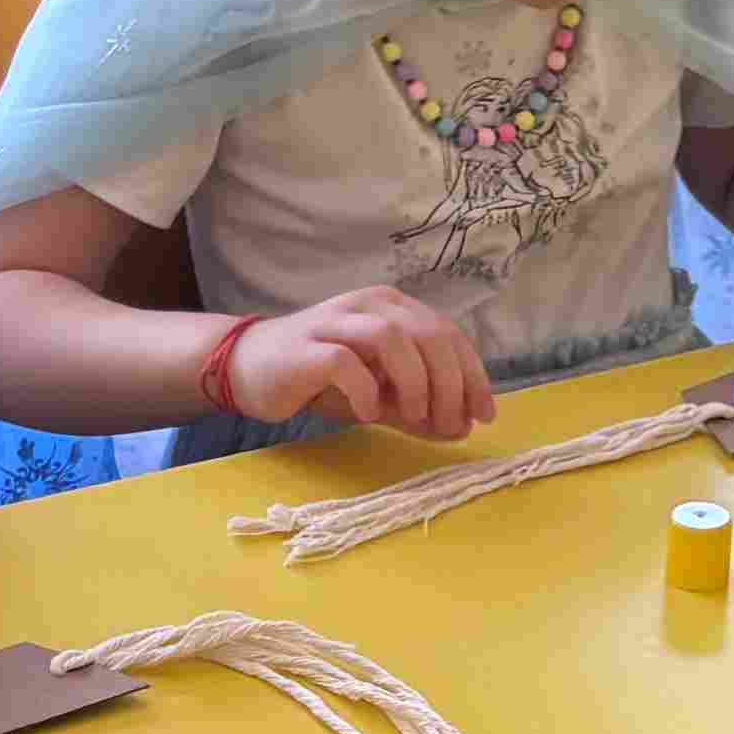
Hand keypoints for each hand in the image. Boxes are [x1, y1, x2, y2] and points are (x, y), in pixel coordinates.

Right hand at [228, 287, 495, 440]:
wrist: (250, 369)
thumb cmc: (321, 379)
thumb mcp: (379, 395)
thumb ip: (418, 409)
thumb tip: (461, 428)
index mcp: (393, 308)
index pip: (448, 334)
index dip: (473, 375)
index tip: (483, 414)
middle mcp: (368, 305)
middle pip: (428, 333)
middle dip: (450, 383)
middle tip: (450, 423)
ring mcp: (335, 322)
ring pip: (392, 338)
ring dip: (414, 381)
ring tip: (414, 415)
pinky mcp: (306, 348)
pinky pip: (345, 362)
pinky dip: (366, 390)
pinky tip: (367, 413)